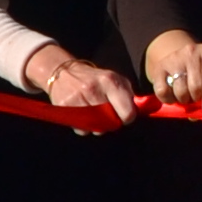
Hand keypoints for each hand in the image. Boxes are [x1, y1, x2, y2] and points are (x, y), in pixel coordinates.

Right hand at [23, 41, 149, 125]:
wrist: (64, 72)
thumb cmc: (95, 78)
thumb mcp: (115, 79)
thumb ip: (129, 94)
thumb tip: (138, 112)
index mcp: (110, 81)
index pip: (127, 112)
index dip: (127, 117)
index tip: (124, 116)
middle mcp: (94, 89)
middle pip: (111, 122)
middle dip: (112, 123)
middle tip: (108, 116)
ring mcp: (78, 98)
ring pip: (96, 128)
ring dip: (98, 126)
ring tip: (95, 115)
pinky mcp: (65, 107)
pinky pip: (81, 129)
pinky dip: (84, 127)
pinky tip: (82, 115)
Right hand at [143, 31, 201, 110]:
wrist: (184, 58)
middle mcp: (191, 51)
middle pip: (195, 86)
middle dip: (198, 100)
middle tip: (198, 100)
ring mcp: (174, 58)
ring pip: (180, 90)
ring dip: (185, 100)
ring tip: (188, 96)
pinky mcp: (159, 67)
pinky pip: (163, 91)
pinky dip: (169, 100)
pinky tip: (174, 97)